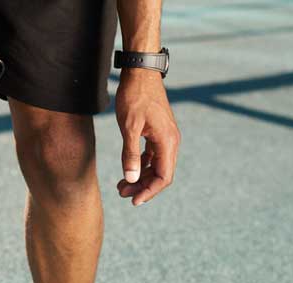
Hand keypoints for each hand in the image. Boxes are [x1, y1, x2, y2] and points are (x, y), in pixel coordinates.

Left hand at [114, 68, 179, 205]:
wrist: (141, 72)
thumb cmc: (134, 97)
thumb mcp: (129, 127)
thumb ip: (130, 154)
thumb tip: (131, 180)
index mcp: (167, 141)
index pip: (163, 177)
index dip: (149, 192)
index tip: (133, 201)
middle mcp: (171, 141)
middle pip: (161, 174)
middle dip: (142, 187)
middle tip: (122, 194)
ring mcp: (165, 137)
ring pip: (156, 166)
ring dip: (140, 177)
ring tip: (121, 186)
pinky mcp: (158, 133)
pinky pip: (153, 156)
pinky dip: (141, 165)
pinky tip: (128, 171)